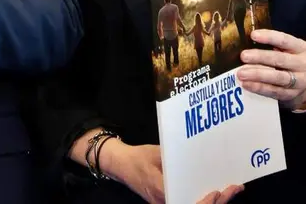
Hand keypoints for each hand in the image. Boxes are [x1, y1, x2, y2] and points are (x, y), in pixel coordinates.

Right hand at [103, 142, 241, 203]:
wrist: (119, 164)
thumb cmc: (137, 157)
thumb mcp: (155, 153)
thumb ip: (175, 159)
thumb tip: (197, 156)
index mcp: (160, 189)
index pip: (186, 201)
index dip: (204, 201)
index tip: (217, 191)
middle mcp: (164, 202)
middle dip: (217, 202)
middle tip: (234, 188)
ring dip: (213, 202)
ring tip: (230, 191)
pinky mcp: (167, 203)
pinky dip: (204, 201)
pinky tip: (217, 194)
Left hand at [238, 29, 305, 109]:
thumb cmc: (292, 60)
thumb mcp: (289, 50)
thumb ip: (272, 46)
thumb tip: (244, 41)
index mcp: (299, 48)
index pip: (284, 40)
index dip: (269, 37)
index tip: (253, 35)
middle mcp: (301, 64)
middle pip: (280, 60)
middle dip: (260, 57)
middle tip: (243, 56)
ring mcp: (299, 81)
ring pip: (279, 78)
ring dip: (258, 75)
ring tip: (241, 73)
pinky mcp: (293, 94)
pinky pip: (276, 92)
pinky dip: (260, 88)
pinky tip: (247, 84)